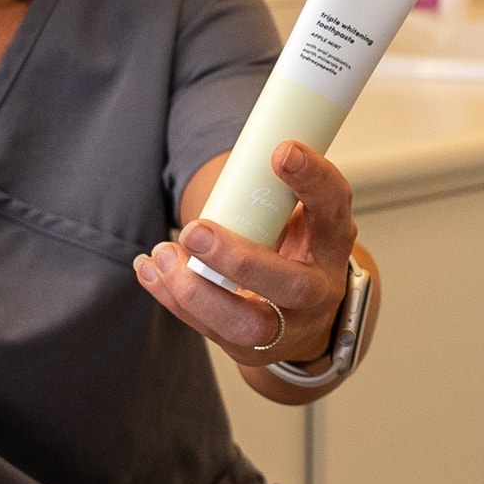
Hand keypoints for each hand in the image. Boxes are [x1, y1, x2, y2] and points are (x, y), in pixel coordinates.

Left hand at [135, 140, 354, 382]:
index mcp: (333, 242)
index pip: (333, 208)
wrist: (305, 313)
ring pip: (246, 323)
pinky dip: (173, 298)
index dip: (313, 179)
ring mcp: (286, 325)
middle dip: (239, 259)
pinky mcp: (250, 346)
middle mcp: (318, 289)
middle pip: (290, 284)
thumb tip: (248, 137)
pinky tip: (150, 270)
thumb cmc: (297, 248)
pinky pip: (208, 329)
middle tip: (195, 231)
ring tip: (162, 255)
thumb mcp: (301, 215)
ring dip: (196, 291)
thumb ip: (274, 188)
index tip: (280, 151)